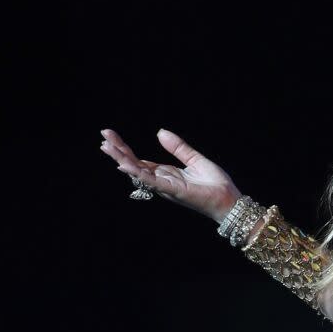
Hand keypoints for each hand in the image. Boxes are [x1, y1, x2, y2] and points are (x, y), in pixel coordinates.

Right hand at [99, 128, 241, 222]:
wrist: (229, 199)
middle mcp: (161, 181)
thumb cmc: (214, 183)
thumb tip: (159, 132)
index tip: (110, 135)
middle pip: (134, 164)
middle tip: (103, 136)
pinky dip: (138, 173)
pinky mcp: (173, 190)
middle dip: (118, 151)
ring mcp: (165, 187)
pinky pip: (152, 182)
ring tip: (107, 147)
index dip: (124, 149)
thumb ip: (178, 147)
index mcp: (165, 174)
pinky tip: (124, 165)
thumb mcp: (195, 159)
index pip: (139, 160)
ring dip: (122, 159)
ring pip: (138, 172)